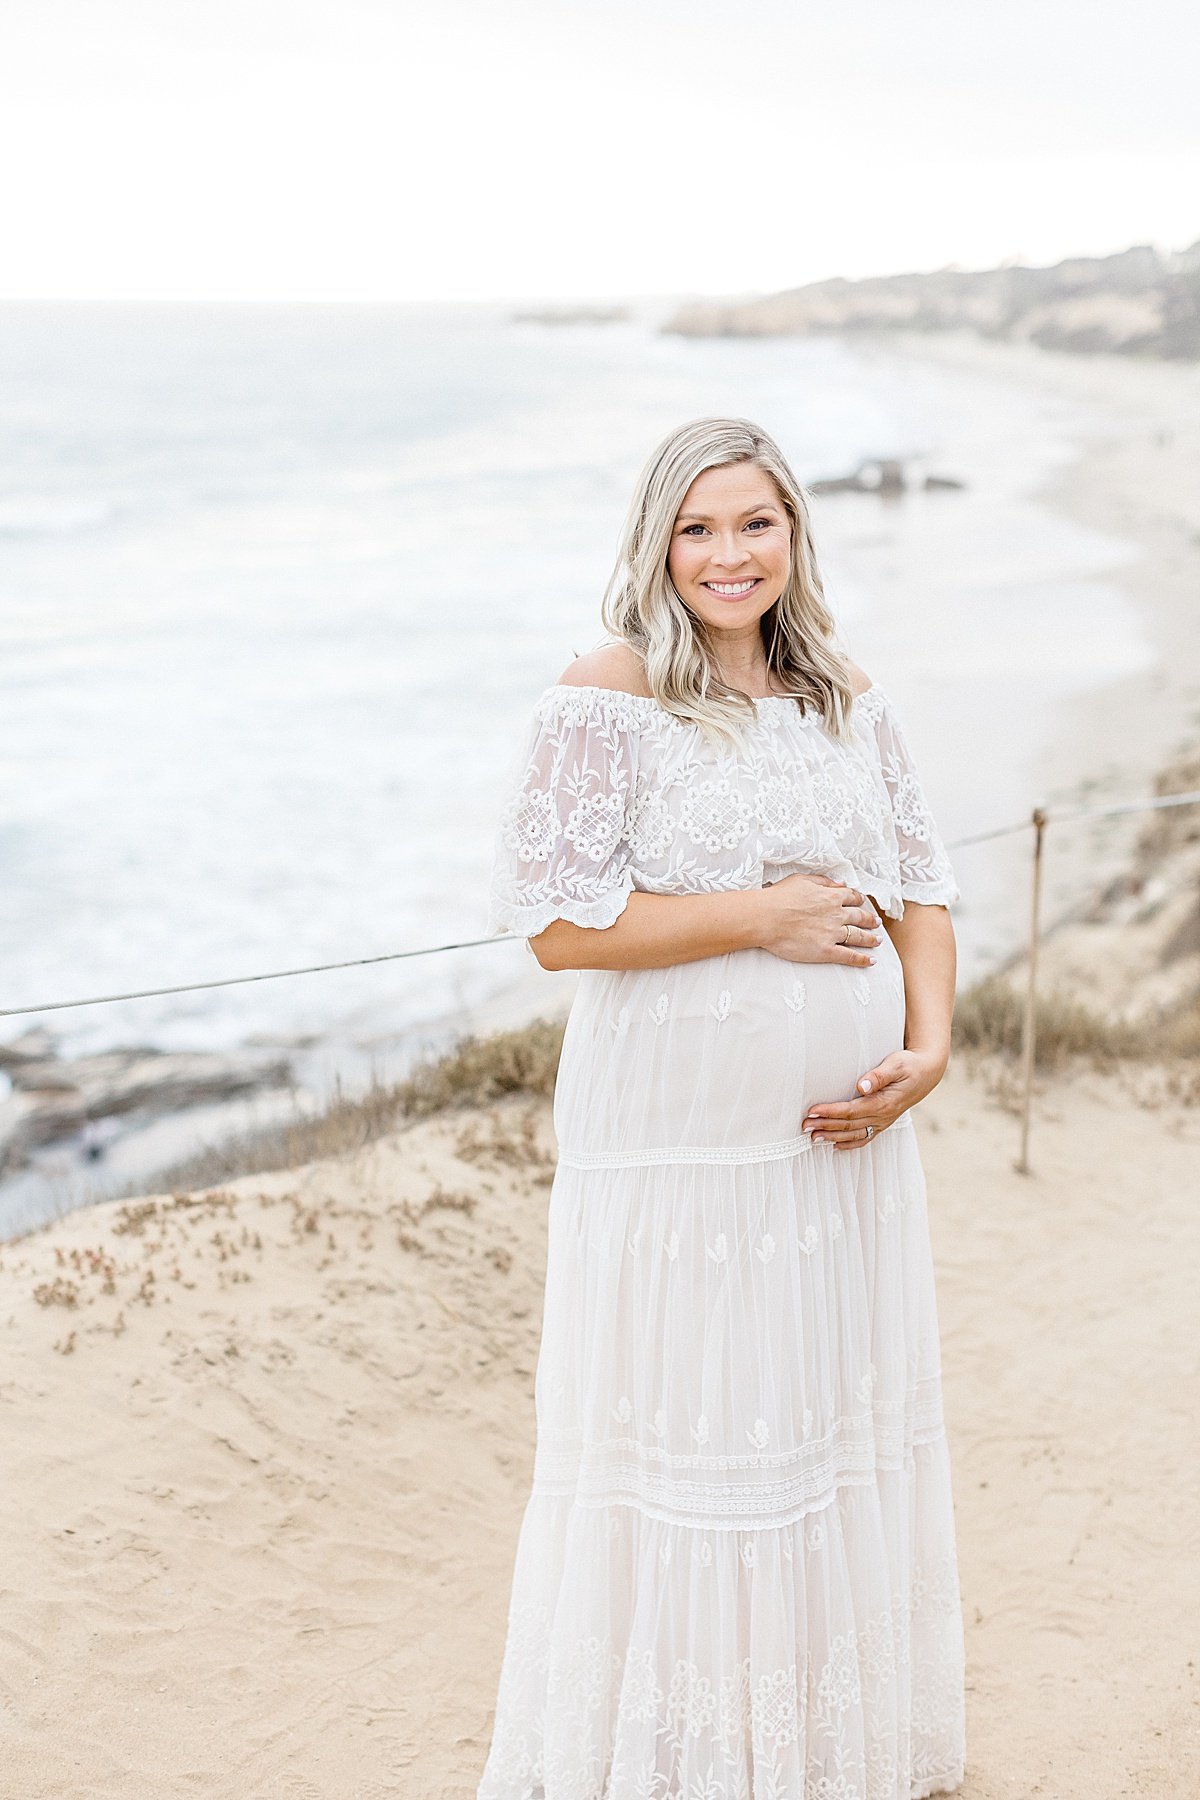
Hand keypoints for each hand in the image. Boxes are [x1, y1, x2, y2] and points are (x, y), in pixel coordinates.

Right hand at [753, 872, 881, 966]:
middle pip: (859, 917)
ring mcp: (833, 933)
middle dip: (870, 920)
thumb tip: (840, 883)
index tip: (862, 903)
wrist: (766, 917)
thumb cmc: (779, 898)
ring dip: (870, 939)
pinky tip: (871, 960)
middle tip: (876, 923)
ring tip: (878, 941)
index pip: (851, 897)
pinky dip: (862, 959)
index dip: (859, 900)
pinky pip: (849, 956)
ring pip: (858, 936)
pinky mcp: (826, 950)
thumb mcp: (802, 880)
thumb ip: (823, 881)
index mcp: (831, 896)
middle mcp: (836, 914)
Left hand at [801, 1047, 946, 1149]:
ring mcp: (883, 1122)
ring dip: (832, 1137)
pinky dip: (850, 1144)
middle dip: (825, 1126)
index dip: (830, 1112)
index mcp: (884, 1103)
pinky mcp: (883, 1122)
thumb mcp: (897, 1064)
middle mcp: (883, 1116)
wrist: (927, 1074)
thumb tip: (863, 1086)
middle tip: (804, 1126)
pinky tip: (835, 1146)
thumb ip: (879, 1075)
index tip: (812, 1111)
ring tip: (813, 1138)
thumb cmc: (909, 1065)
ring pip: (854, 1135)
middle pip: (849, 1125)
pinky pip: (865, 1138)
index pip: (851, 1111)